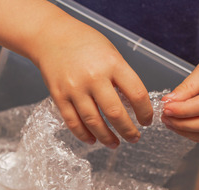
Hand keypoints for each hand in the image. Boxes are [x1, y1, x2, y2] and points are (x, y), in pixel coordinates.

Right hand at [32, 18, 153, 147]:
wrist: (51, 38)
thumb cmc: (85, 44)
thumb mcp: (111, 54)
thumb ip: (121, 77)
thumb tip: (132, 105)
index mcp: (113, 64)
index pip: (136, 94)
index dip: (145, 112)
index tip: (147, 121)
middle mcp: (94, 77)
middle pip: (115, 113)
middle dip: (128, 130)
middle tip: (134, 138)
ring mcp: (74, 88)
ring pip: (93, 122)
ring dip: (106, 137)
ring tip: (114, 143)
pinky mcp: (59, 96)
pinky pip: (73, 122)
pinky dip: (84, 134)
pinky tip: (92, 140)